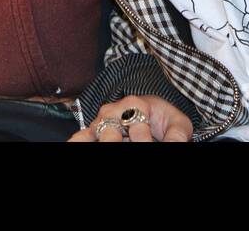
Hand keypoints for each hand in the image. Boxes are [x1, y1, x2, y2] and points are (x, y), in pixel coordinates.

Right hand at [68, 95, 192, 141]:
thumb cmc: (163, 118)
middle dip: (115, 142)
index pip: (138, 128)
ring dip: (98, 140)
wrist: (149, 111)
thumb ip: (177, 134)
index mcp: (136, 104)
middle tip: (125, 144)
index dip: (143, 140)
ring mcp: (101, 121)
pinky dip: (77, 141)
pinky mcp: (92, 130)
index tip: (149, 143)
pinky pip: (80, 136)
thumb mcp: (177, 123)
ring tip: (100, 143)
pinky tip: (71, 145)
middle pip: (111, 134)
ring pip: (95, 134)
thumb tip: (175, 145)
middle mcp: (114, 110)